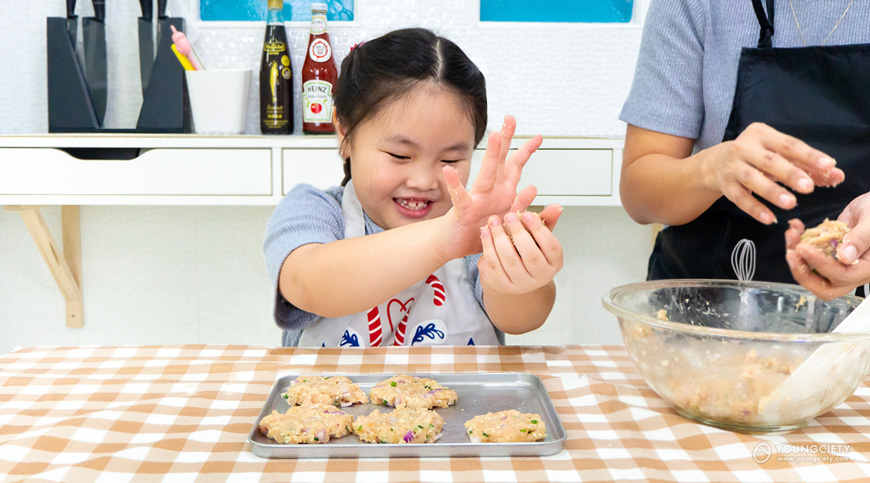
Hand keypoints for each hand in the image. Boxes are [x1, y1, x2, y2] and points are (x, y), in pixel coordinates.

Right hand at [442, 115, 542, 257]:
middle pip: (500, 161)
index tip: (539, 136)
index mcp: (503, 192)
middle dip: (507, 139)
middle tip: (511, 119)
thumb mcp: (506, 220)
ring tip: (494, 135)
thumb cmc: (477, 231)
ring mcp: (477, 199)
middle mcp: (491, 191)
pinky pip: (460, 197)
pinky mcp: (463, 211)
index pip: (515, 166)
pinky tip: (449, 170)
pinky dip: (454, 184)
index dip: (526, 151)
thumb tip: (533, 187)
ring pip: (486, 174)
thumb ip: (521, 205)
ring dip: (490, 154)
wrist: (454, 245)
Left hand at [478, 206, 562, 294]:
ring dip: (500, 238)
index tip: (526, 214)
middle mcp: (540, 276)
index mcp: (553, 263)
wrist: (511, 272)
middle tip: (509, 216)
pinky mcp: (502, 286)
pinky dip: (488, 247)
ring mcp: (521, 284)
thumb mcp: (538, 235)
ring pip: (510, 260)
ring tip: (494, 221)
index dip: (539, 229)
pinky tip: (486, 233)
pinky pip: (493, 265)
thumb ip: (546, 220)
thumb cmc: (527, 249)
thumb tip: (556, 207)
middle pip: (531, 255)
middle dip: (518, 233)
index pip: (551, 247)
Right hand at [702, 122, 843, 224]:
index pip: (789, 145)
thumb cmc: (757, 157)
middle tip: (809, 188)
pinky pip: (740, 198)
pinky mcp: (725, 185)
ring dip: (772, 192)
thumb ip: (806, 165)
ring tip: (791, 204)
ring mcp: (732, 167)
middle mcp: (744, 148)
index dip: (809, 155)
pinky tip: (770, 218)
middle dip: (790, 174)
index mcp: (762, 134)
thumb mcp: (778, 154)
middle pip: (769, 161)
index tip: (829, 166)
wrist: (716, 163)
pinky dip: (755, 209)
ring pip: (752, 179)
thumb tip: (837, 176)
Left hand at [785, 208, 869, 299]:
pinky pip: (808, 256)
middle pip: (824, 287)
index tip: (805, 249)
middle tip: (792, 254)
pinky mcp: (826, 254)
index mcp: (868, 268)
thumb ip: (861, 239)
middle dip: (803, 273)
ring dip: (796, 256)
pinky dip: (798, 242)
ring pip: (812, 272)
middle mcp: (852, 271)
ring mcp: (837, 264)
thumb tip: (845, 257)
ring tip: (791, 234)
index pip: (842, 276)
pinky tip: (796, 227)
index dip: (821, 265)